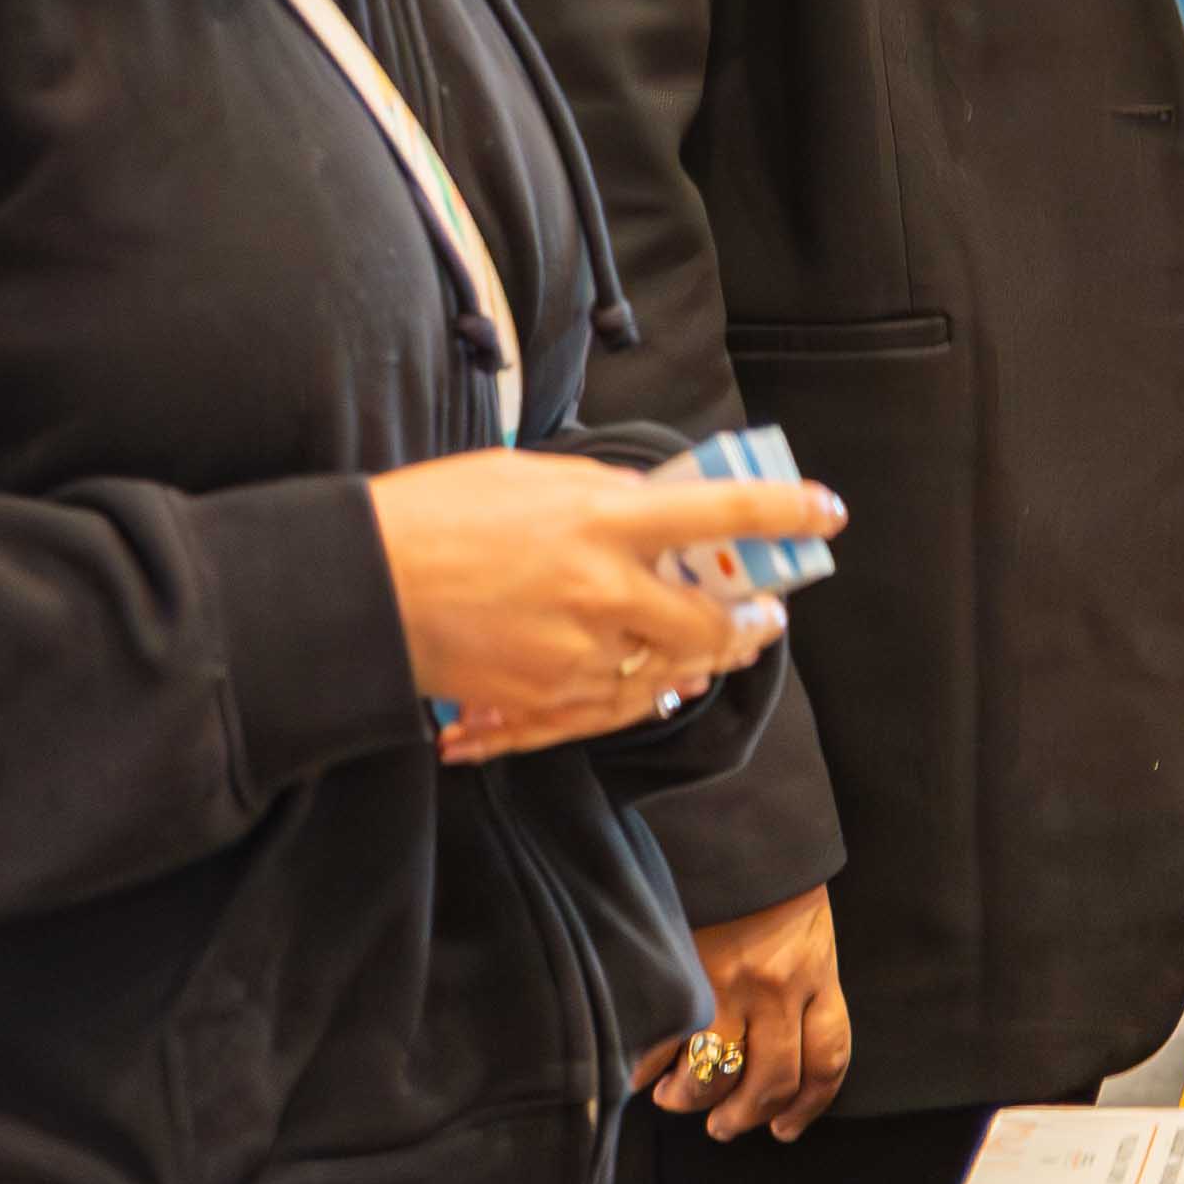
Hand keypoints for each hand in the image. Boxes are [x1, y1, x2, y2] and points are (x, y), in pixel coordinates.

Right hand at [368, 450, 838, 765]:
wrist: (358, 588)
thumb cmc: (437, 516)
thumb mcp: (532, 478)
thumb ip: (606, 495)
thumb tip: (658, 506)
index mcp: (602, 522)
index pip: (722, 513)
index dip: (785, 511)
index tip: (825, 512)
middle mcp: (601, 592)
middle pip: (710, 622)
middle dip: (749, 622)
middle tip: (766, 613)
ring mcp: (576, 654)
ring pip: (672, 671)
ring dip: (706, 661)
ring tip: (723, 646)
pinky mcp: (545, 698)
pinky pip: (619, 705)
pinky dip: (650, 691)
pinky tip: (666, 679)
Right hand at [643, 883, 851, 1137]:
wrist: (734, 814)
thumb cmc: (768, 869)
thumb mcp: (805, 922)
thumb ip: (799, 978)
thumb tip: (765, 1043)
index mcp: (818, 972)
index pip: (829, 1059)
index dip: (809, 1105)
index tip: (785, 1128)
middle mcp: (780, 986)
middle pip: (772, 1083)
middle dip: (744, 1116)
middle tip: (723, 1125)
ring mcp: (730, 983)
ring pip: (716, 1075)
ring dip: (693, 1101)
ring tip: (676, 1099)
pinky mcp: (682, 973)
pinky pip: (665, 1045)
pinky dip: (649, 1069)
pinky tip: (641, 1072)